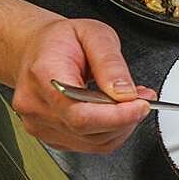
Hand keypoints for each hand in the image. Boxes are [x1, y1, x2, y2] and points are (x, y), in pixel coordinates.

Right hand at [11, 19, 153, 152]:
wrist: (36, 48)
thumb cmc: (61, 40)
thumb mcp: (94, 34)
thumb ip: (110, 63)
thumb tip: (124, 93)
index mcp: (44, 75)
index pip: (80, 114)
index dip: (117, 116)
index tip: (141, 105)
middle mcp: (36, 105)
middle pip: (88, 132)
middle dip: (125, 119)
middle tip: (142, 99)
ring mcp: (40, 124)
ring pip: (93, 143)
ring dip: (120, 127)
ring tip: (129, 103)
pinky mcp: (50, 136)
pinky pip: (89, 145)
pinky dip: (110, 132)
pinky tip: (114, 113)